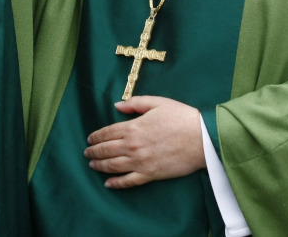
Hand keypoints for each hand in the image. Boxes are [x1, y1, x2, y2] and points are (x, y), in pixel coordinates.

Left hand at [84, 97, 205, 187]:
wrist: (201, 138)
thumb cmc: (181, 117)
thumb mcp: (157, 102)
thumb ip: (135, 103)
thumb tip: (117, 105)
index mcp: (133, 127)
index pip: (108, 132)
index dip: (96, 136)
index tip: (89, 138)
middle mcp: (133, 146)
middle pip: (107, 150)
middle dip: (94, 151)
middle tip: (86, 153)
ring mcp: (141, 162)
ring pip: (113, 166)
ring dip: (100, 166)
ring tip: (92, 165)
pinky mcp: (150, 174)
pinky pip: (129, 181)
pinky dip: (116, 183)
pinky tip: (108, 184)